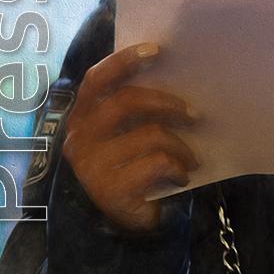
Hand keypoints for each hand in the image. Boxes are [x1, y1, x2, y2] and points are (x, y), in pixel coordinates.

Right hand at [62, 43, 199, 232]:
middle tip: (195, 113)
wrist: (125, 224)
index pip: (96, 80)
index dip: (123, 61)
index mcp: (82, 117)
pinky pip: (156, 164)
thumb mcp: (129, 134)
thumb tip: (174, 73)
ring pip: (149, 134)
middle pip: (127, 102)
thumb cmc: (132, 167)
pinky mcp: (110, 190)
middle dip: (168, 104)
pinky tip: (182, 176)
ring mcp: (91, 166)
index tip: (156, 49)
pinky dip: (177, 167)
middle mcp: (79, 139)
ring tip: (192, 156)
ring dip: (180, 144)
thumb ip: (135, 109)